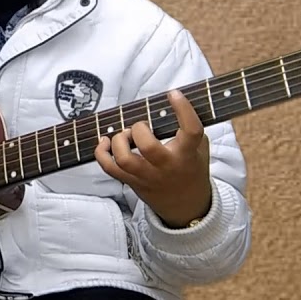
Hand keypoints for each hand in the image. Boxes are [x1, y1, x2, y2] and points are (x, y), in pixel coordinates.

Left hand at [94, 90, 212, 227]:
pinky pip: (109, 168)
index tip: (174, 94)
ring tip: (125, 135)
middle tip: (141, 126)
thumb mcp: (200, 149)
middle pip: (148, 147)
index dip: (183, 110)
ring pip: (124, 159)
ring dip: (119, 141)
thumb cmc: (191, 169)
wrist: (186, 205)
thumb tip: (178, 102)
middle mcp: (166, 166)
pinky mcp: (131, 182)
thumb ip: (190, 129)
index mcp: (187, 155)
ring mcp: (146, 176)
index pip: (190, 131)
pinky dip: (101, 153)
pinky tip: (105, 142)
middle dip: (139, 129)